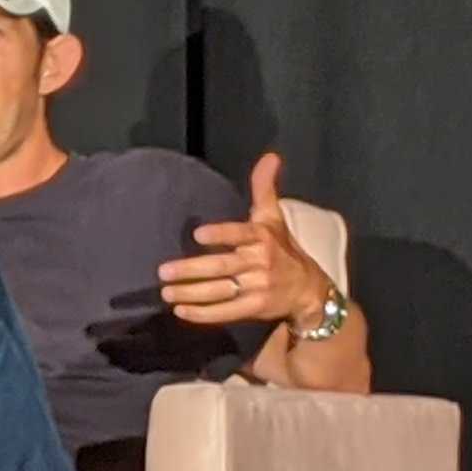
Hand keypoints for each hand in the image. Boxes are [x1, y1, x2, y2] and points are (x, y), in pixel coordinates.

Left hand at [158, 151, 338, 330]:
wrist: (308, 289)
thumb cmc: (283, 248)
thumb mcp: (274, 217)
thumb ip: (264, 188)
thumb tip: (270, 156)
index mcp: (262, 237)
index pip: (240, 234)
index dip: (221, 234)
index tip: (198, 234)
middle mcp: (260, 262)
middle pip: (221, 267)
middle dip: (191, 270)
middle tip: (163, 271)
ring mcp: (258, 287)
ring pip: (220, 291)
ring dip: (191, 293)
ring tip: (166, 292)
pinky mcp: (255, 309)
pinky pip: (226, 313)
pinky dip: (203, 315)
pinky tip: (181, 311)